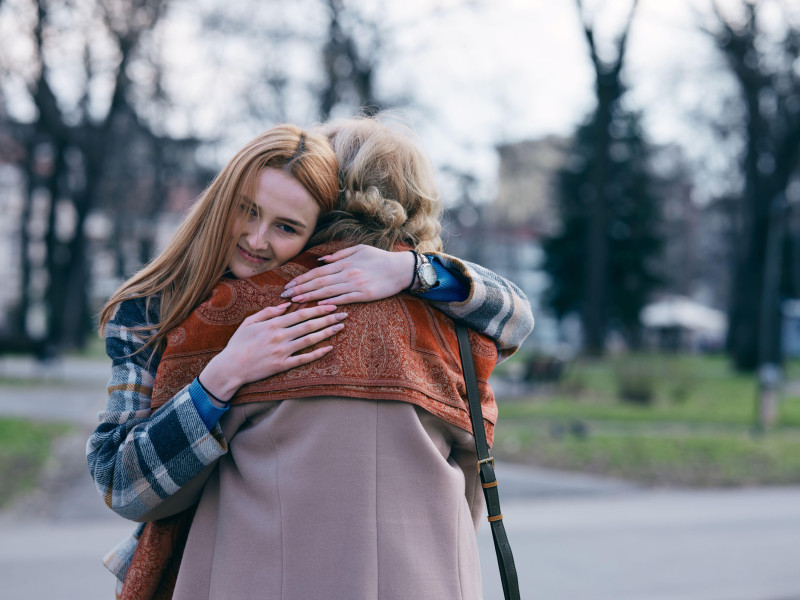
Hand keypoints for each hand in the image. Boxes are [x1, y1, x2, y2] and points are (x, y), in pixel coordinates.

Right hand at [199, 303, 347, 400]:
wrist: (230, 367)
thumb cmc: (238, 344)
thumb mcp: (249, 322)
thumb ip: (268, 312)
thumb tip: (286, 305)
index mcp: (272, 324)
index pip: (300, 314)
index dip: (318, 309)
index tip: (332, 304)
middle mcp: (280, 336)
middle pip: (309, 325)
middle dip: (328, 318)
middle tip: (343, 314)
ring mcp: (282, 351)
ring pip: (309, 340)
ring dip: (326, 333)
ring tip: (340, 327)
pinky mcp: (282, 365)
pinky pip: (303, 359)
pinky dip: (317, 353)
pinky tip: (329, 348)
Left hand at [281, 245, 415, 304]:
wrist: (401, 269)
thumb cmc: (380, 258)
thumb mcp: (359, 250)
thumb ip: (339, 254)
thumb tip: (321, 261)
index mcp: (344, 262)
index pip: (317, 272)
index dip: (301, 279)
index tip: (288, 286)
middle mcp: (346, 272)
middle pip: (318, 282)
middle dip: (299, 289)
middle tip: (285, 296)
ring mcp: (355, 284)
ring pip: (327, 291)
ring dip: (309, 297)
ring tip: (295, 301)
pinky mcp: (363, 295)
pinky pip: (343, 299)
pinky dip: (329, 302)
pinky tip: (318, 307)